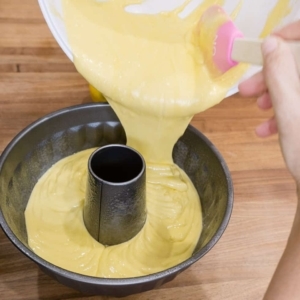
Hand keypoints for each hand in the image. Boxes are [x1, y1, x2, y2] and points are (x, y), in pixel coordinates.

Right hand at [239, 21, 299, 183]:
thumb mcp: (291, 113)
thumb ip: (279, 76)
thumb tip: (270, 45)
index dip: (290, 35)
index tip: (266, 47)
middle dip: (272, 75)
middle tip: (248, 89)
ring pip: (298, 83)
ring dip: (275, 95)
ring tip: (257, 110)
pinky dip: (284, 109)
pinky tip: (268, 127)